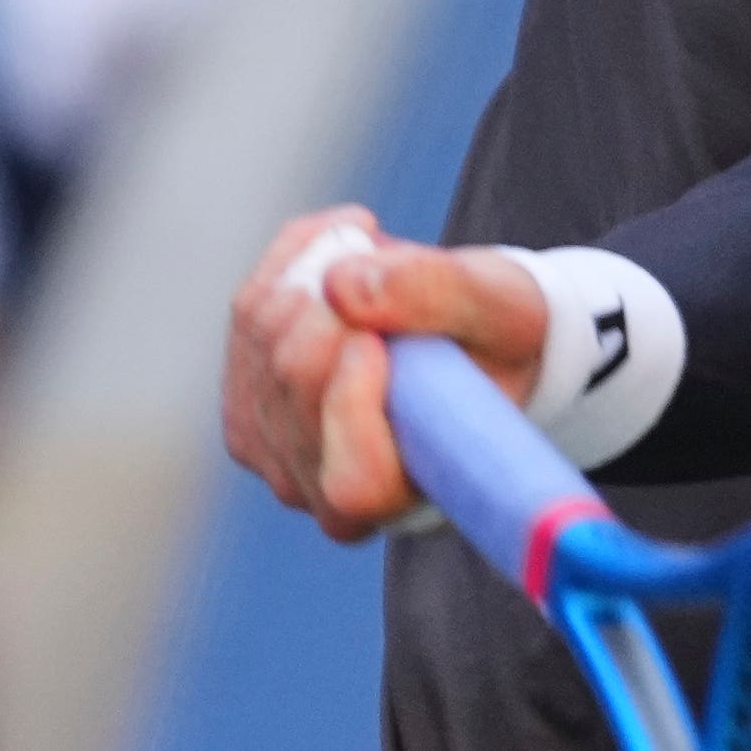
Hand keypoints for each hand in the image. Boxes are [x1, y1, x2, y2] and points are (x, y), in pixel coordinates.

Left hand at [221, 208, 551, 539]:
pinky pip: (249, 314)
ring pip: (262, 344)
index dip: (352, 405)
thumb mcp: (502, 310)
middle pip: (293, 390)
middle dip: (332, 311)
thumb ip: (437, 296)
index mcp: (399, 498)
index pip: (354, 482)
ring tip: (373, 251)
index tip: (373, 338)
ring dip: (315, 276)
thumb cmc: (500, 342)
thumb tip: (341, 285)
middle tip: (382, 261)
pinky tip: (335, 252)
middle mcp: (322, 492)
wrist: (473, 340)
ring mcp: (274, 449)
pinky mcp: (248, 399)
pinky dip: (289, 267)